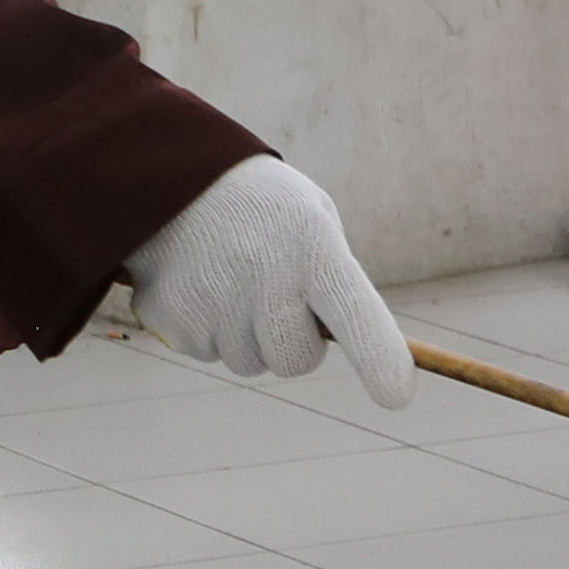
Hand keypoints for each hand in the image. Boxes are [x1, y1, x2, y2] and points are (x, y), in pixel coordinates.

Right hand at [126, 155, 413, 401]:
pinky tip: (199, 281)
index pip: (355, 312)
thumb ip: (334, 282)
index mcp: (312, 244)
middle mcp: (264, 273)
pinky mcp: (171, 318)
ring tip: (229, 276)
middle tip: (274, 293)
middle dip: (291, 342)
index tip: (397, 394)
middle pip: (296, 361)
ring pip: (250, 363)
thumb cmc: (263, 208)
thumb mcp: (312, 222)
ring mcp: (214, 299)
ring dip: (246, 335)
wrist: (170, 174)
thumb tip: (347, 348)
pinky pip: (207, 353)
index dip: (379, 358)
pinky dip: (207, 328)